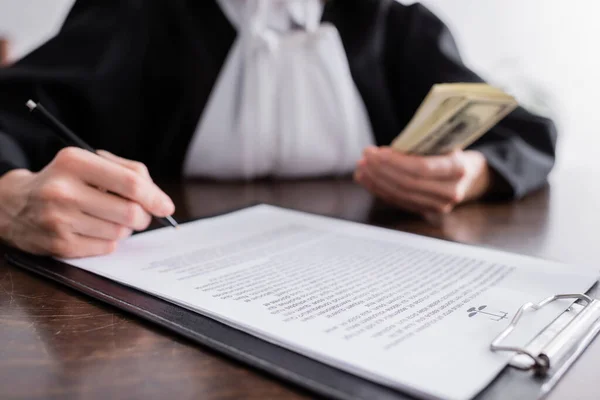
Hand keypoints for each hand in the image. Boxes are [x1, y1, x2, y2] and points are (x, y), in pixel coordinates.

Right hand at [0, 147, 174, 257]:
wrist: (14, 204)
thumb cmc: (64, 180)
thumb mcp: (89, 162)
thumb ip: (128, 172)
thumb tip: (161, 201)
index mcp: (74, 162)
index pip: (130, 183)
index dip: (155, 197)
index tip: (166, 207)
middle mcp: (64, 191)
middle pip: (130, 212)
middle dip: (143, 216)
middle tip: (139, 215)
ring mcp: (59, 220)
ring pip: (120, 232)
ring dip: (125, 229)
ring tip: (109, 218)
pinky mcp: (59, 245)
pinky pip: (106, 248)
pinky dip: (109, 241)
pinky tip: (94, 230)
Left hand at [354, 147, 491, 214]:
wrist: (470, 174)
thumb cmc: (451, 151)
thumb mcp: (443, 141)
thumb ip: (418, 145)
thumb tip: (382, 151)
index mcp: (457, 168)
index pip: (422, 168)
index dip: (395, 162)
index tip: (376, 152)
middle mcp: (451, 191)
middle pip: (408, 184)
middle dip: (381, 170)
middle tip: (365, 157)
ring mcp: (440, 206)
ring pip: (401, 195)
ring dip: (376, 181)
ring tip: (362, 168)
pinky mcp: (427, 212)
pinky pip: (399, 202)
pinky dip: (380, 190)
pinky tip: (367, 179)